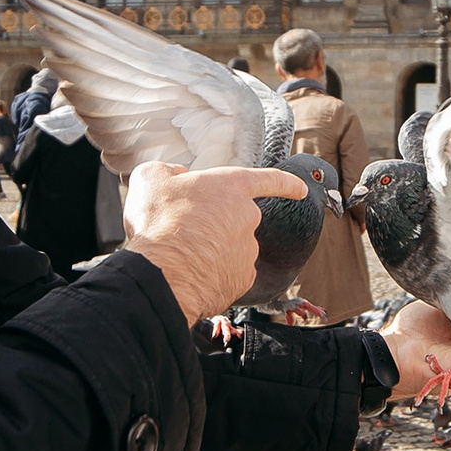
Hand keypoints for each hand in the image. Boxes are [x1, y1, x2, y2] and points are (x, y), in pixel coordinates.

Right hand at [120, 162, 305, 324]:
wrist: (163, 274)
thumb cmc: (159, 224)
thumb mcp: (151, 179)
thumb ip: (168, 171)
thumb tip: (176, 176)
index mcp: (232, 187)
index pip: (269, 180)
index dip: (285, 183)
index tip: (300, 188)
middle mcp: (248, 217)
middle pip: (237, 218)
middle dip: (215, 224)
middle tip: (184, 230)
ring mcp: (248, 250)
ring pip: (231, 248)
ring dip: (212, 250)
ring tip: (182, 255)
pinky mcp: (242, 279)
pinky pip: (229, 273)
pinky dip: (213, 274)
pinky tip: (192, 273)